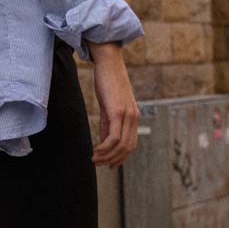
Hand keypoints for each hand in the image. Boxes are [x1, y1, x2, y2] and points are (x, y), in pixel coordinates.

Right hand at [86, 40, 140, 168]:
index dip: (121, 157)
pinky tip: (96, 150)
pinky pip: (113, 137)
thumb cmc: (107, 81)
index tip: (109, 165)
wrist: (108, 62)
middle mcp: (133, 117)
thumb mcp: (108, 105)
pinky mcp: (117, 111)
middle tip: (99, 164)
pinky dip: (105, 147)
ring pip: (120, 145)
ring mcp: (127, 115)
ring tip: (94, 159)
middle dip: (113, 160)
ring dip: (107, 156)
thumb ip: (108, 124)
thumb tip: (104, 142)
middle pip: (127, 147)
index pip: (131, 143)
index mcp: (133, 116)